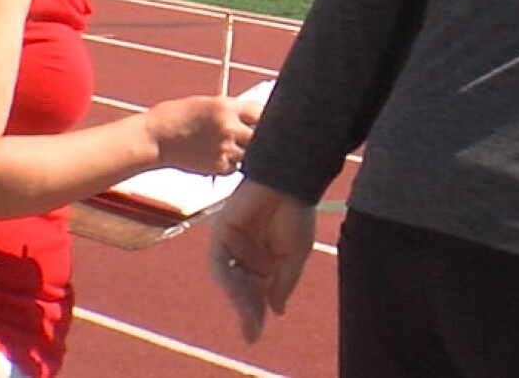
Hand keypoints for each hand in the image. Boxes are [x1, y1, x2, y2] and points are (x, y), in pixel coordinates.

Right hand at [144, 95, 258, 175]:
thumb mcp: (209, 104)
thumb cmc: (180, 116)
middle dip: (261, 136)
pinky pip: (237, 167)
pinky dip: (234, 164)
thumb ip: (234, 111)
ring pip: (252, 153)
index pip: (262, 111)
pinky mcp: (218, 166)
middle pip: (262, 134)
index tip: (267, 121)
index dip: (265, 117)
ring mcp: (224, 148)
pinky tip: (223, 157)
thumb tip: (260, 117)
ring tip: (235, 147)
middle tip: (256, 137)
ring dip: (248, 152)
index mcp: (227, 107)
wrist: (154, 137)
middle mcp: (228, 127)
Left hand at [210, 180, 316, 342]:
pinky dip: (229, 281)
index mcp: (265, 260)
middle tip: (252, 332)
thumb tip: (277, 310)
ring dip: (239, 301)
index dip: (257, 312)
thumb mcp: (296, 255)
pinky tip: (241, 295)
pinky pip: (221, 265)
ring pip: (232, 281)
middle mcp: (246, 256)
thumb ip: (284, 282)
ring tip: (249, 318)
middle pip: (244, 290)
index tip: (255, 335)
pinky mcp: (221, 235)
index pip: (258, 292)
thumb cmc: (297, 213)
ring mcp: (232, 246)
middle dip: (248, 311)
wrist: (289, 181)